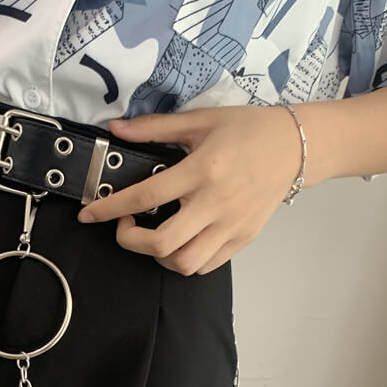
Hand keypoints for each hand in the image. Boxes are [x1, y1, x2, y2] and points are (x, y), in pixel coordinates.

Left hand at [77, 104, 304, 275]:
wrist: (297, 146)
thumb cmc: (247, 129)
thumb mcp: (200, 120)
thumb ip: (154, 128)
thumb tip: (115, 129)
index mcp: (202, 170)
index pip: (145, 196)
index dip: (109, 209)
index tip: (89, 215)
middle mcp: (215, 203)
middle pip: (162, 243)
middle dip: (130, 241)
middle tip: (125, 226)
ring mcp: (231, 226)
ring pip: (184, 263)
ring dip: (157, 256)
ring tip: (153, 236)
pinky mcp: (243, 239)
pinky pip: (205, 266)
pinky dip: (184, 261)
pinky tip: (179, 242)